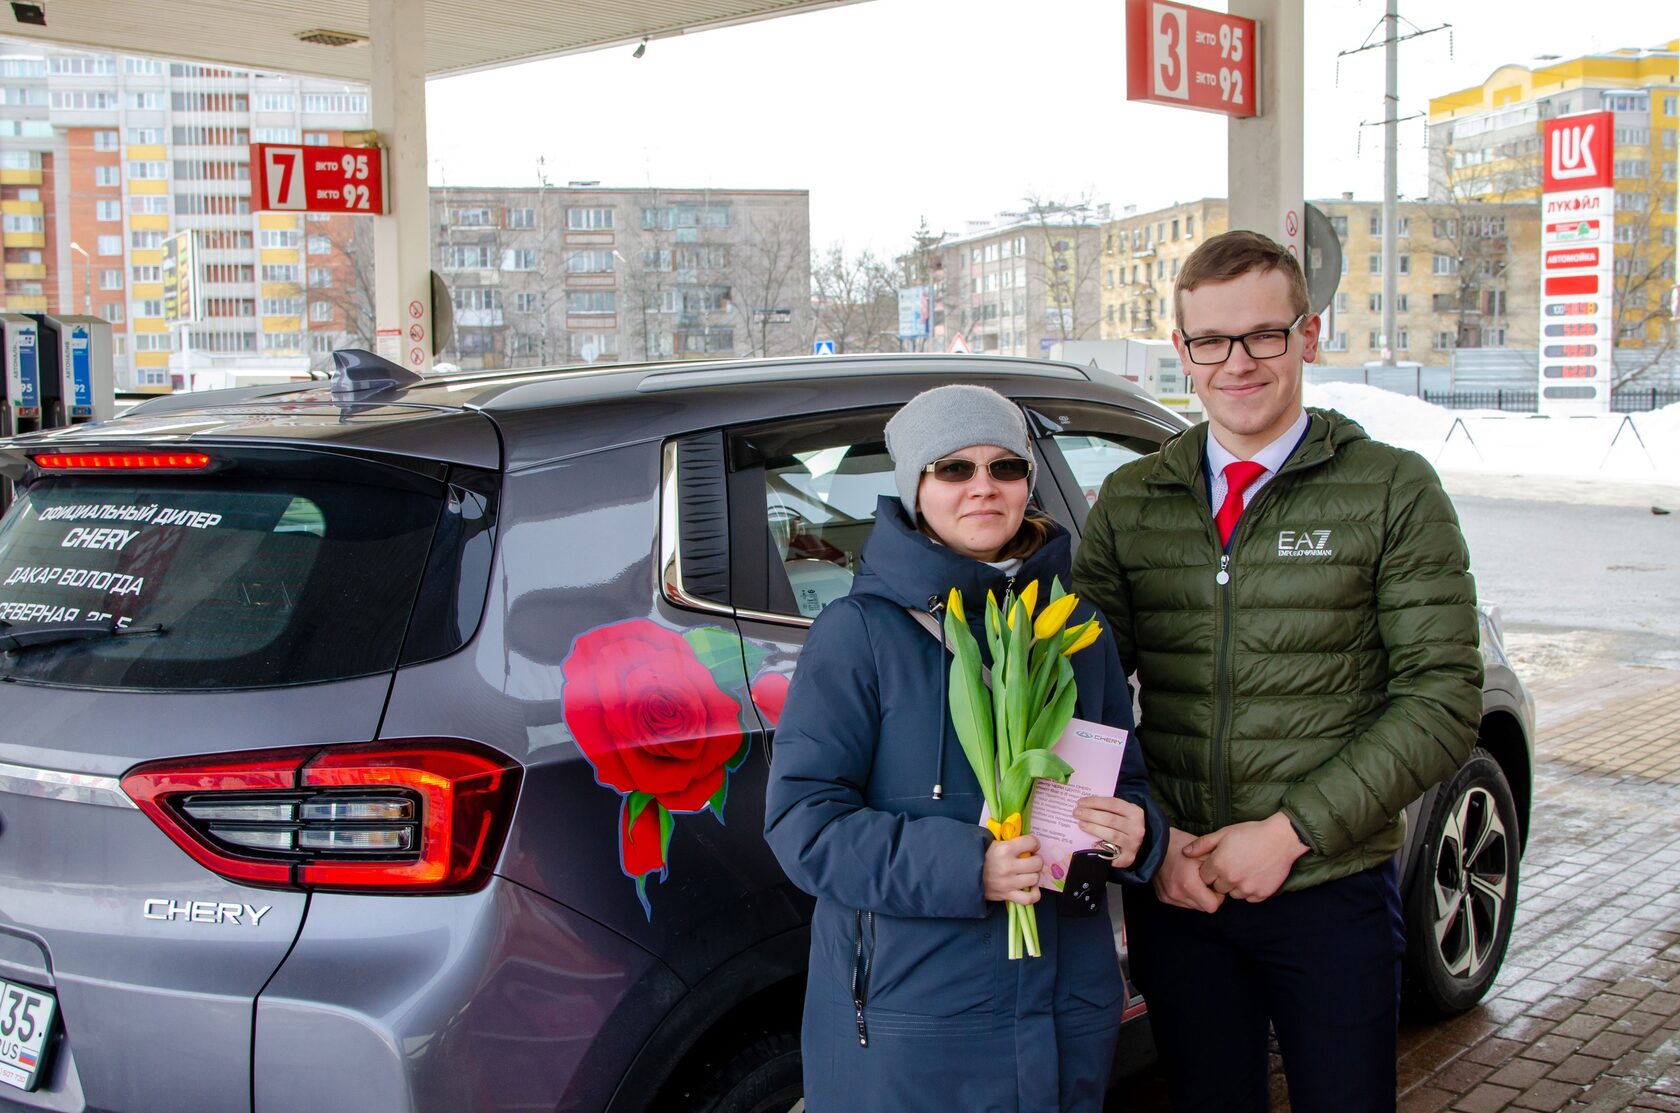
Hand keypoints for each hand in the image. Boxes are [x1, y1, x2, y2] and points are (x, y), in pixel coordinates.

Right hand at [983, 834, 1041, 904]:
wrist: (964, 874)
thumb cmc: (982, 856)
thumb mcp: (994, 843)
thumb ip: (1012, 842)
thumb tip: (1030, 844)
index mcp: (1005, 849)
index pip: (1032, 842)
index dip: (1034, 843)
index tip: (1031, 846)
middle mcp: (1009, 866)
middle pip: (1037, 863)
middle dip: (1036, 860)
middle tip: (1029, 860)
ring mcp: (1009, 883)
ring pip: (1035, 879)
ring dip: (1033, 875)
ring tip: (1027, 873)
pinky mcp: (1007, 895)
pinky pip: (1029, 899)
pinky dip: (1034, 894)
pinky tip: (1030, 888)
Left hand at [1072, 795, 1145, 867]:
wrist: (1138, 846)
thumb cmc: (1124, 826)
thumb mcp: (1122, 814)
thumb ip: (1108, 809)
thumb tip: (1084, 805)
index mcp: (1135, 812)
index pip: (1114, 804)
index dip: (1095, 802)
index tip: (1080, 802)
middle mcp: (1136, 828)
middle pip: (1111, 819)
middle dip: (1091, 815)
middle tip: (1076, 813)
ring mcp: (1133, 843)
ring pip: (1111, 834)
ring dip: (1093, 828)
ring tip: (1080, 824)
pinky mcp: (1128, 857)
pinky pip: (1112, 852)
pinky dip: (1100, 847)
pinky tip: (1090, 844)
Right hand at [1153, 827, 1223, 912]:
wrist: (1155, 843)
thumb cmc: (1181, 844)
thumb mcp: (1204, 852)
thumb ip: (1218, 869)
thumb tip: (1227, 883)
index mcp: (1189, 884)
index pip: (1212, 906)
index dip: (1217, 896)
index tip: (1214, 883)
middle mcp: (1177, 894)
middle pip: (1203, 908)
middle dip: (1208, 896)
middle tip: (1205, 880)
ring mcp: (1168, 897)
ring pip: (1193, 906)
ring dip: (1197, 896)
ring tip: (1193, 879)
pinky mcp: (1163, 897)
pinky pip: (1181, 903)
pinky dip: (1186, 895)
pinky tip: (1184, 881)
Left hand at [1186, 812, 1309, 902]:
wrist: (1281, 839)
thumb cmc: (1251, 833)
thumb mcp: (1223, 833)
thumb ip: (1202, 844)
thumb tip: (1185, 853)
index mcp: (1219, 864)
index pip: (1204, 877)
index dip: (1210, 870)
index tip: (1218, 862)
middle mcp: (1231, 879)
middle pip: (1218, 887)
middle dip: (1222, 879)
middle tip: (1233, 865)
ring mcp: (1247, 888)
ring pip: (1233, 894)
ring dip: (1235, 886)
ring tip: (1245, 869)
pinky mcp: (1261, 894)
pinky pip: (1249, 898)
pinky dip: (1250, 890)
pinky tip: (1255, 876)